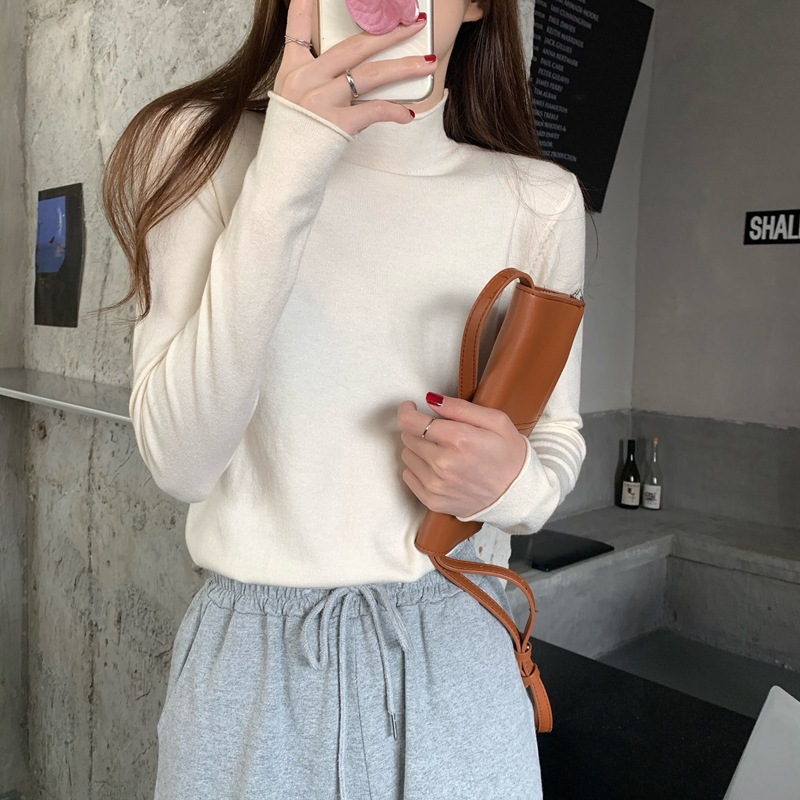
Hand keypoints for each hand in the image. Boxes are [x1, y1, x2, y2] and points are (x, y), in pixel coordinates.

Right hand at [274, 0, 435, 135]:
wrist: (282, 173)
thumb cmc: (291, 141)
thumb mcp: (290, 101)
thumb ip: (312, 79)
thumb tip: (346, 72)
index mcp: (293, 69)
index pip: (298, 27)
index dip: (307, 5)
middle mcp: (307, 78)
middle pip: (354, 46)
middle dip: (389, 33)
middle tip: (415, 25)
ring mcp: (321, 99)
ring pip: (371, 74)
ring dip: (404, 67)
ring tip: (427, 63)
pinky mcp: (336, 123)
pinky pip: (373, 111)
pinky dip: (393, 112)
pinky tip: (408, 113)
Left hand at [397, 392, 527, 517]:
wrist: (517, 496)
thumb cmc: (509, 456)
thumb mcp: (496, 421)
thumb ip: (460, 407)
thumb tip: (431, 399)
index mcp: (458, 439)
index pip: (411, 421)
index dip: (406, 411)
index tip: (411, 407)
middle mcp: (443, 463)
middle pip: (407, 437)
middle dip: (418, 429)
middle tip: (438, 432)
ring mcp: (436, 485)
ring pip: (407, 456)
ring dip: (418, 449)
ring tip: (440, 451)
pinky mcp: (433, 501)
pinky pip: (409, 477)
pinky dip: (418, 469)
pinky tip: (437, 468)